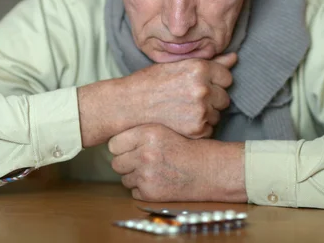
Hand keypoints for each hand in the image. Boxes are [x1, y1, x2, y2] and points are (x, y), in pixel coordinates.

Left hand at [108, 124, 246, 201]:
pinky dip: (144, 189)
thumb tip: (113, 140)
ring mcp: (146, 174)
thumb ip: (140, 132)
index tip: (129, 148)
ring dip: (135, 176)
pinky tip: (160, 181)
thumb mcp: (165, 130)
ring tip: (155, 170)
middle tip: (143, 161)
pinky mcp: (150, 192)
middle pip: (116, 162)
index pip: (113, 143)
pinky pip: (134, 192)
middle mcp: (145, 153)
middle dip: (127, 163)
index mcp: (148, 133)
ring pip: (124, 178)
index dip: (121, 147)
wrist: (209, 170)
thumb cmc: (188, 148)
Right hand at [119, 52, 236, 138]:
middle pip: (225, 97)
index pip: (227, 77)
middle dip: (212, 99)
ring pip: (218, 114)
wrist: (130, 104)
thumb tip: (234, 58)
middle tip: (189, 99)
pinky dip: (199, 128)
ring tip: (184, 110)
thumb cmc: (152, 82)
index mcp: (200, 68)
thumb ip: (211, 63)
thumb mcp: (179, 65)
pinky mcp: (196, 129)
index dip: (214, 82)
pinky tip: (182, 122)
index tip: (199, 85)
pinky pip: (209, 129)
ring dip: (206, 114)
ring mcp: (201, 110)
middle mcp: (203, 88)